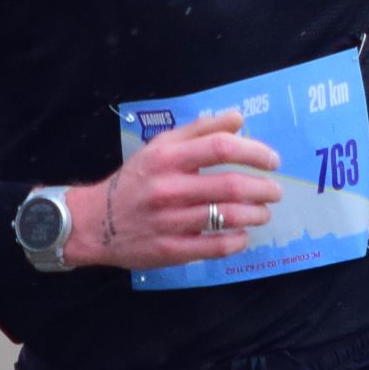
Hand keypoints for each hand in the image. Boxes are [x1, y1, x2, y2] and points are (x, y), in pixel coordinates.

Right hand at [62, 110, 284, 270]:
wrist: (93, 222)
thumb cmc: (134, 180)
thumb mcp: (159, 147)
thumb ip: (199, 131)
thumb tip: (238, 119)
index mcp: (166, 158)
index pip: (220, 148)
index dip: (254, 152)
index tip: (272, 160)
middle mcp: (168, 188)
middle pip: (229, 185)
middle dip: (262, 188)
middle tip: (275, 191)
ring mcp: (169, 222)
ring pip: (226, 217)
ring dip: (255, 214)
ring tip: (264, 212)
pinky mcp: (170, 250)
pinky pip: (214, 247)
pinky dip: (237, 241)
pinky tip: (243, 235)